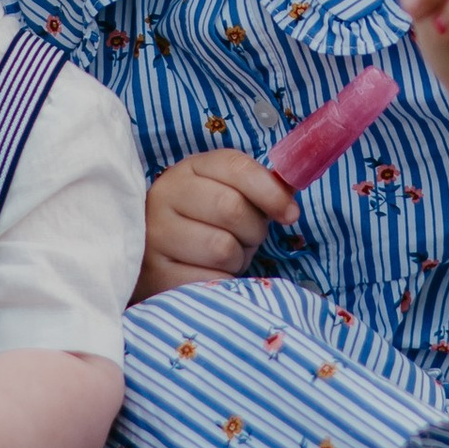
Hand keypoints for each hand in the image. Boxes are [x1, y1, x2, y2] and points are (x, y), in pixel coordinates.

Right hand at [138, 150, 295, 300]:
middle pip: (231, 208)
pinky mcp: (156, 273)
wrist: (155, 257)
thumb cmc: (203, 223)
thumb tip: (294, 189)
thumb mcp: (227, 194)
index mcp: (187, 169)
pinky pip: (210, 279)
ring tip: (226, 257)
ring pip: (222, 248)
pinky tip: (211, 274)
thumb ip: (260, 188)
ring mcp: (155, 235)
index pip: (235, 167)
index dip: (270, 191)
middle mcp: (164, 195)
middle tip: (248, 239)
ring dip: (237, 258)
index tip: (290, 214)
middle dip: (253, 230)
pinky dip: (222, 280)